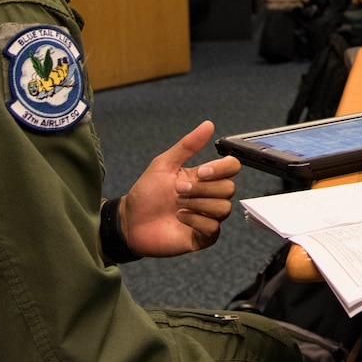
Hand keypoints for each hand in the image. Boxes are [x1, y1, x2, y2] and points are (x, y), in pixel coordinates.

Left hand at [120, 121, 240, 258]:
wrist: (129, 222)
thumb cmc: (146, 193)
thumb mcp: (163, 164)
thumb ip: (187, 146)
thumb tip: (208, 124)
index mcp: (204, 177)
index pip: (232, 168)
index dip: (221, 169)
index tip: (201, 172)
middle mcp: (210, 196)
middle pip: (229, 188)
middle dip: (202, 188)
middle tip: (178, 190)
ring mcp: (208, 217)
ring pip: (224, 208)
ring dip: (199, 204)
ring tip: (177, 205)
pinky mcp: (203, 236)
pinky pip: (213, 227)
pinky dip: (196, 221)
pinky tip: (180, 218)